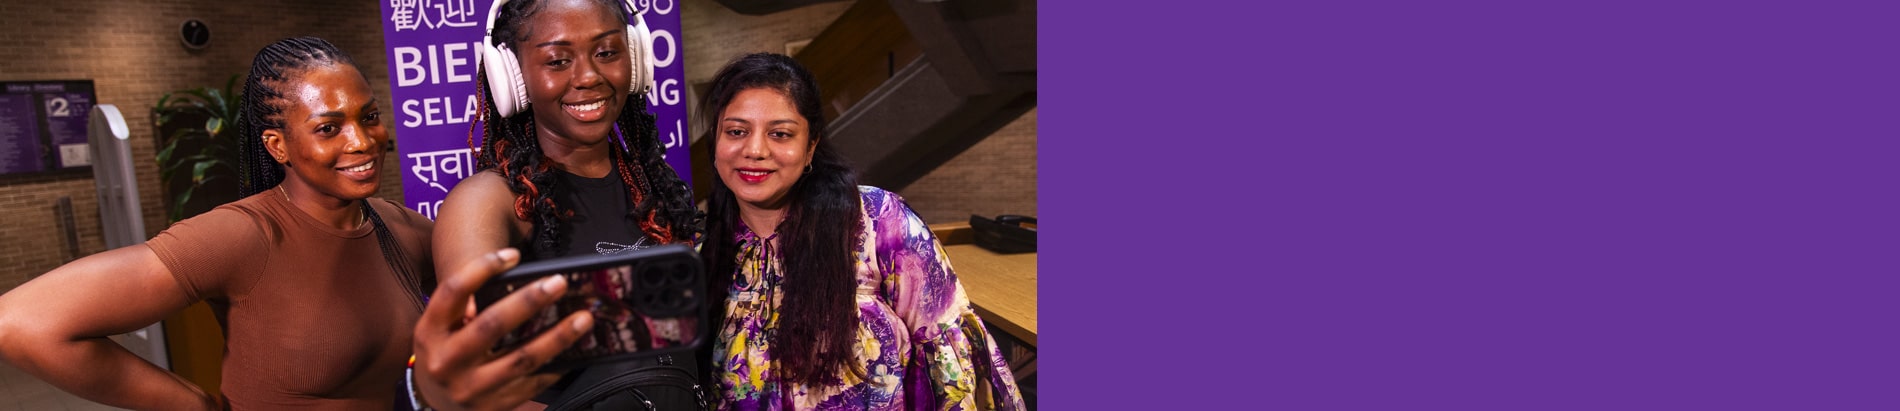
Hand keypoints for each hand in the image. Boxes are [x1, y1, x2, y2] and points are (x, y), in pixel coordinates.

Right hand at [411, 248, 592, 410]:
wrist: (436, 404)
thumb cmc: (445, 354)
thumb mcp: (440, 330)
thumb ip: (466, 308)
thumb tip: (519, 281)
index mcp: (430, 332)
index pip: (454, 292)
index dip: (482, 268)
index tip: (513, 255)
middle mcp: (446, 361)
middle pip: (491, 324)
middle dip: (529, 301)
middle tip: (558, 283)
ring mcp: (470, 388)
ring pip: (521, 358)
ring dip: (557, 337)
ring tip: (583, 318)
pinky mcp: (493, 406)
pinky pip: (532, 383)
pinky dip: (557, 365)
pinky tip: (575, 351)